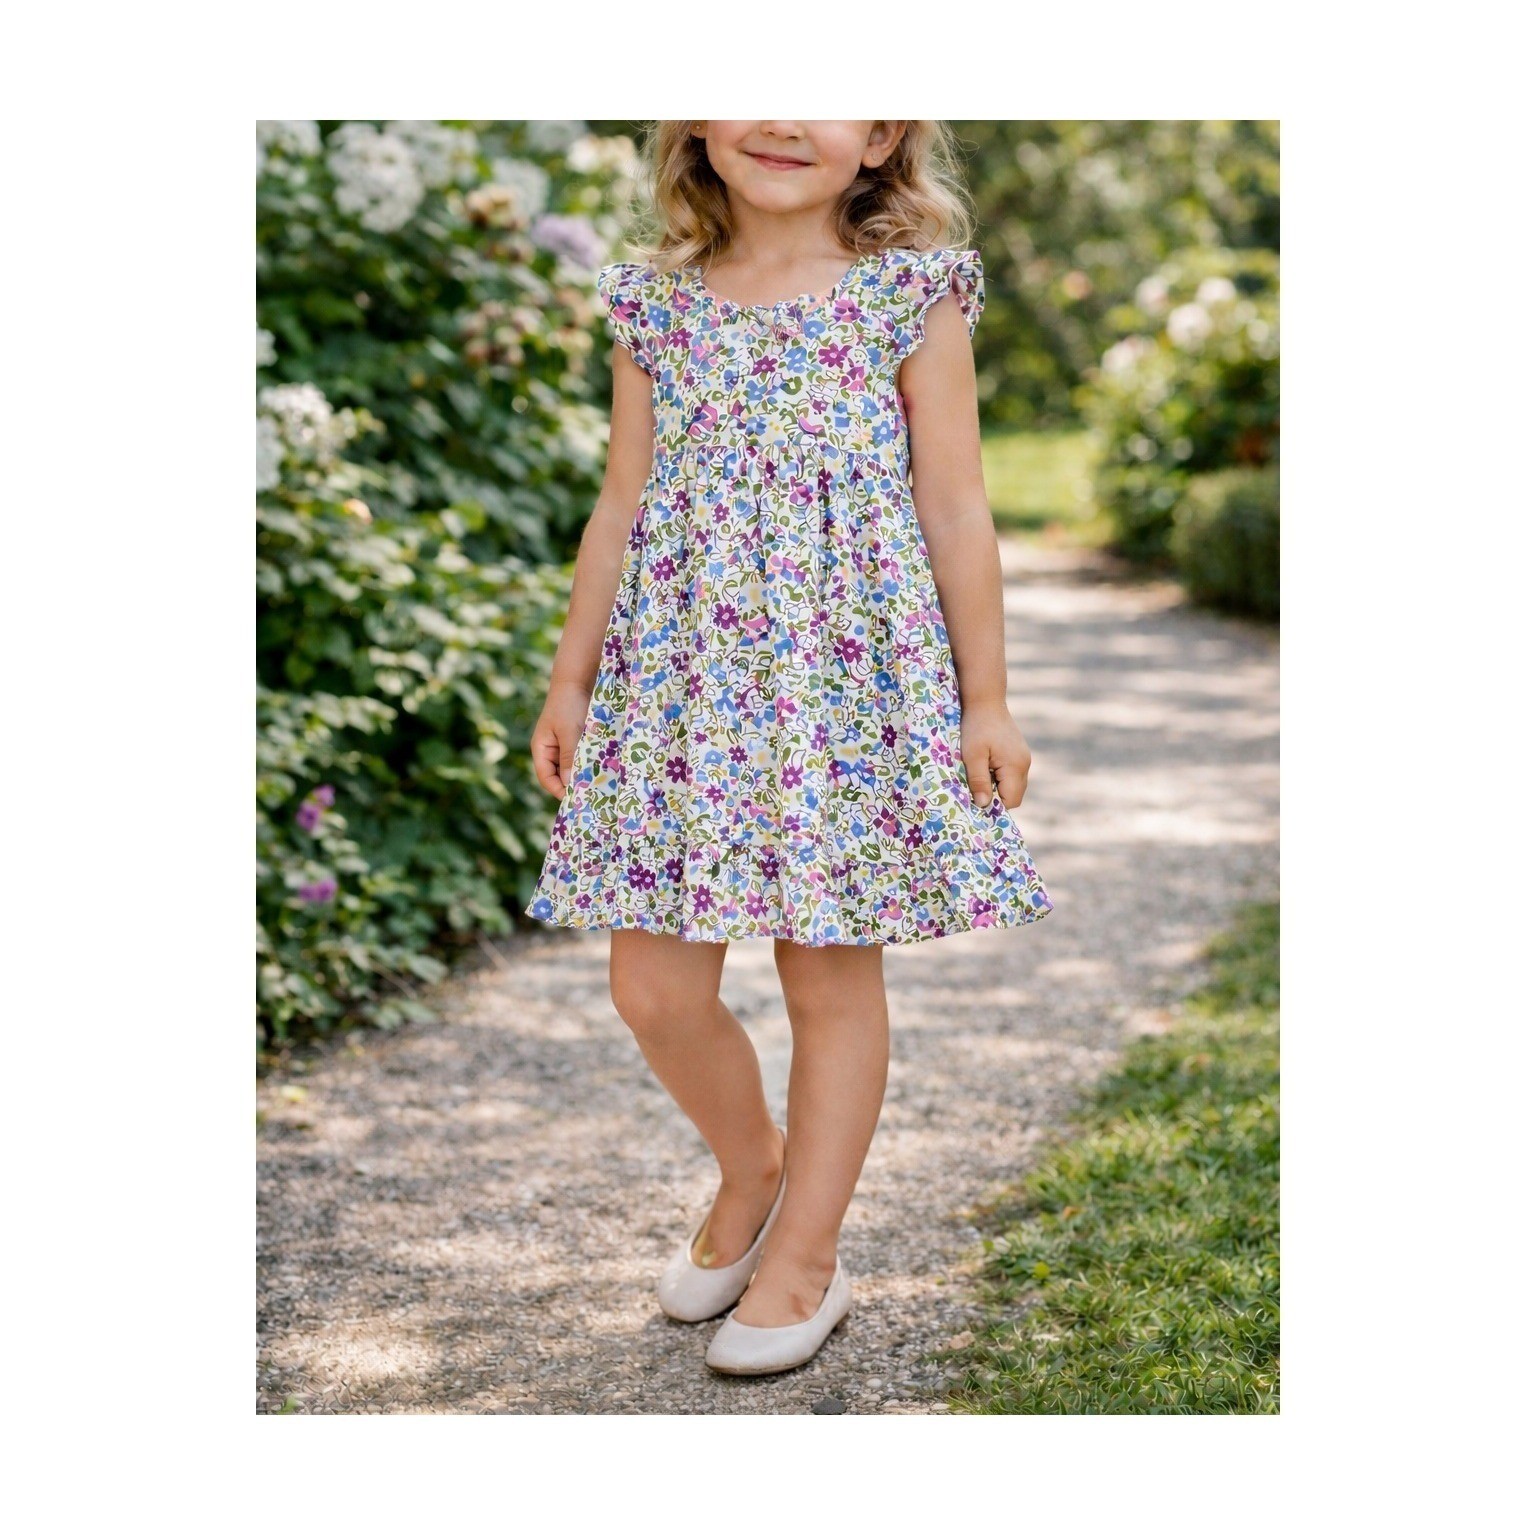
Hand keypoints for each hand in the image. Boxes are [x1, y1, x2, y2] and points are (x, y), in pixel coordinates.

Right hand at [531, 681, 592, 796]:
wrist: (578, 679)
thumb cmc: (569, 704)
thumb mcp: (569, 731)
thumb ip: (569, 757)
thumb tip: (569, 784)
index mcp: (542, 749)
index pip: (546, 779)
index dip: (559, 791)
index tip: (577, 800)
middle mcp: (552, 750)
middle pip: (560, 776)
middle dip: (574, 785)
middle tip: (592, 796)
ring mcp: (565, 746)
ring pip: (573, 768)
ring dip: (584, 775)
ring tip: (600, 784)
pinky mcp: (579, 740)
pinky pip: (583, 758)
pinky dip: (591, 764)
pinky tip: (604, 769)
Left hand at [959, 699, 1033, 808]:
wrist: (985, 701)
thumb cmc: (977, 727)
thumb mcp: (972, 755)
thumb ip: (979, 781)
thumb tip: (983, 805)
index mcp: (1016, 766)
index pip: (1011, 801)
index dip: (994, 804)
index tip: (976, 799)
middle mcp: (1025, 765)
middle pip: (1014, 795)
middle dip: (995, 796)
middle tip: (975, 787)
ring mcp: (1024, 759)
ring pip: (1012, 785)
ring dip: (997, 786)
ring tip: (980, 773)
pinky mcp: (1019, 754)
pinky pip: (1011, 774)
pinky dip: (999, 776)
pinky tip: (986, 765)